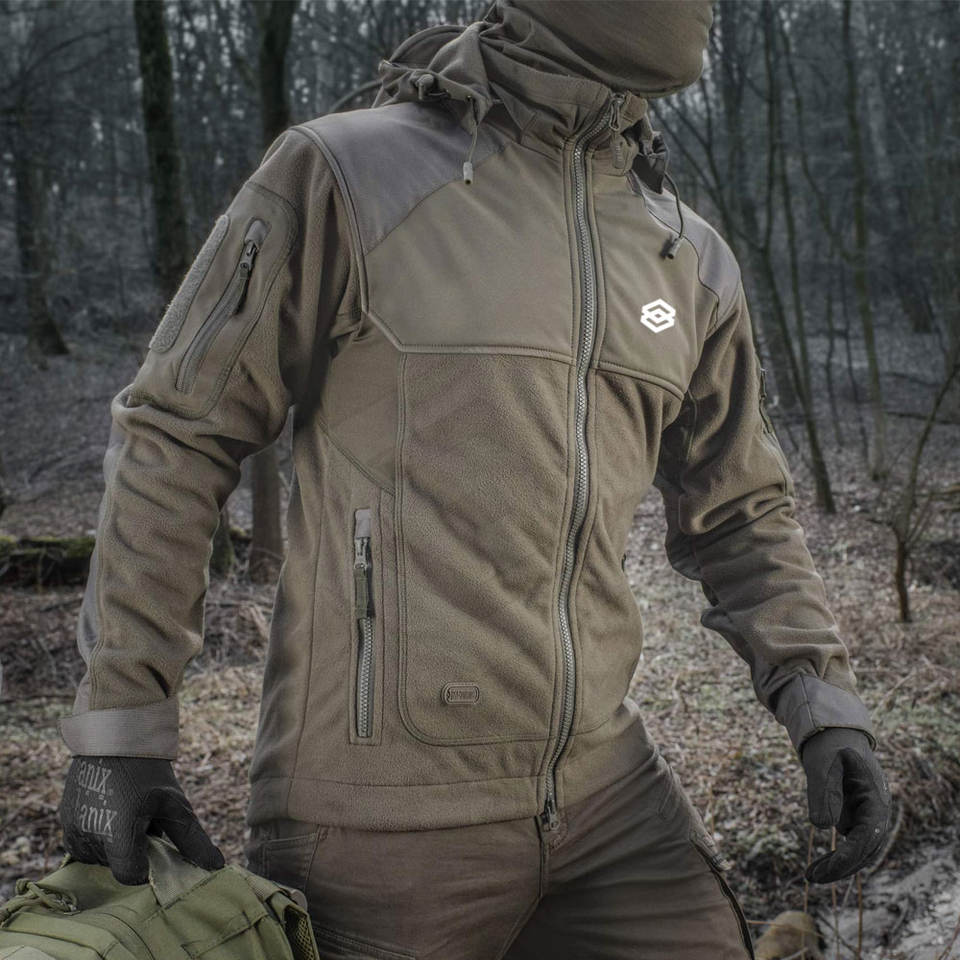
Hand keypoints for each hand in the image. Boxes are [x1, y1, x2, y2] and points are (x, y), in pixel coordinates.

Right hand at [59, 756, 224, 884]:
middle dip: (133, 848)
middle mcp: (89, 836)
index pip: (130, 876)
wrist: (115, 736)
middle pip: (115, 865)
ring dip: (114, 843)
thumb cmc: (149, 771)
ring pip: (98, 856)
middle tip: (143, 818)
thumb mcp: (174, 804)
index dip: (146, 864)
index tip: (154, 841)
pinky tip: (111, 809)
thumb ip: (193, 840)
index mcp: (118, 833)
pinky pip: (82, 843)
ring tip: (126, 811)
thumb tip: (216, 866)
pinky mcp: (63, 821)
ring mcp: (72, 829)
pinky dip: (98, 835)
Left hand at [800, 728, 891, 883]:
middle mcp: (876, 812)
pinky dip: (836, 857)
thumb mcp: (823, 764)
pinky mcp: (855, 818)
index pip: (867, 837)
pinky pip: (850, 844)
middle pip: (865, 850)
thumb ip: (824, 792)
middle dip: (841, 867)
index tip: (829, 869)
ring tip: (811, 875)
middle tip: (812, 877)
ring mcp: (867, 817)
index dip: (849, 856)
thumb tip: (823, 827)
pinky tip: (816, 866)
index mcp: (876, 800)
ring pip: (858, 851)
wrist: (832, 735)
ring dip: (838, 866)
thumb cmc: (829, 746)